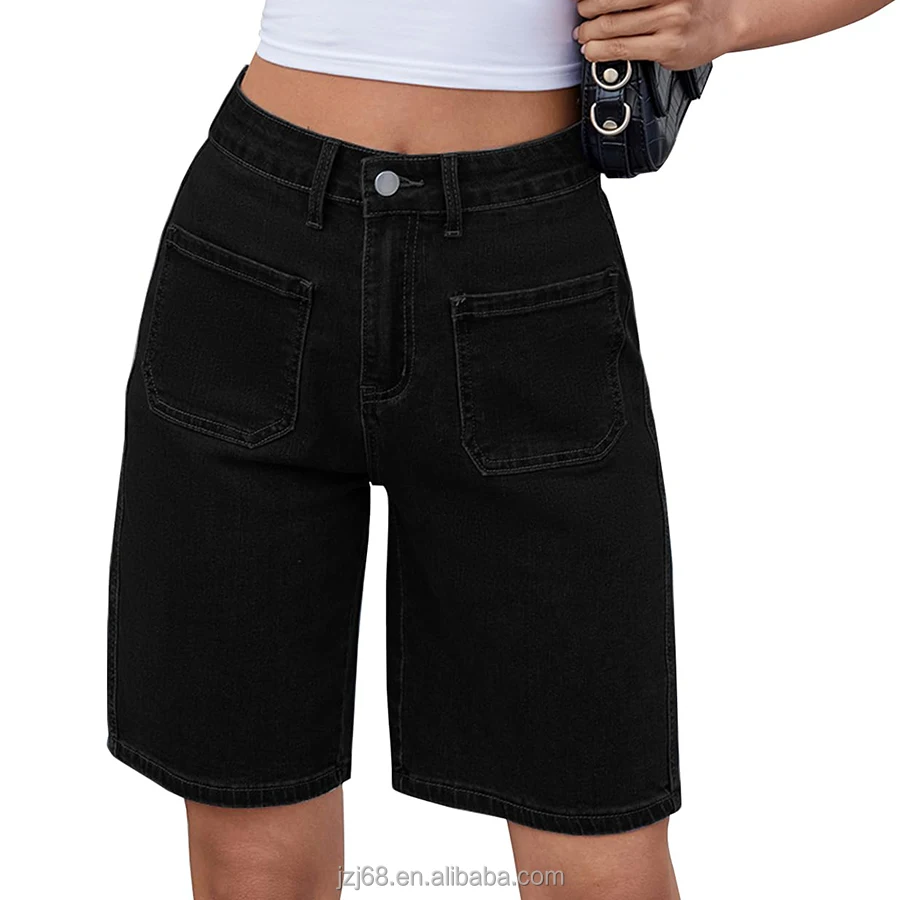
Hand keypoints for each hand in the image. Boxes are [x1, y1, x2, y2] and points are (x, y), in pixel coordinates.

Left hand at [573, 0, 733, 69]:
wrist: (728, 20)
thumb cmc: (695, 2)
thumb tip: (606, 3)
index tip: (582, 0)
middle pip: (611, 4)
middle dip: (588, 11)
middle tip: (581, 16)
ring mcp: (670, 22)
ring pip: (613, 29)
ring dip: (590, 34)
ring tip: (583, 36)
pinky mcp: (668, 48)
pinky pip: (624, 50)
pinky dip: (601, 52)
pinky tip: (593, 51)